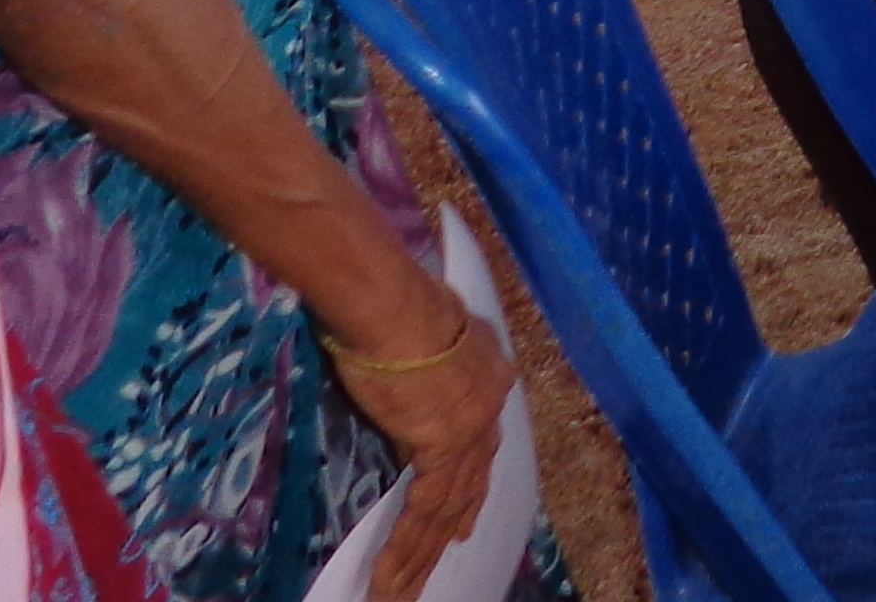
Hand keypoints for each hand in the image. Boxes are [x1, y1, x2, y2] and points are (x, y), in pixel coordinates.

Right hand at [319, 274, 516, 600]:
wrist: (395, 303)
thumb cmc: (400, 303)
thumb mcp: (430, 332)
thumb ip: (433, 362)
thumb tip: (419, 371)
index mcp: (487, 376)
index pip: (480, 447)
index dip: (471, 485)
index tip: (461, 519)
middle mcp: (487, 408)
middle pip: (468, 485)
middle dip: (450, 529)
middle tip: (437, 563)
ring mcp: (468, 431)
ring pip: (445, 508)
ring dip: (419, 555)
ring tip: (399, 592)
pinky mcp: (441, 447)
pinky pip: (421, 512)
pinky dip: (403, 548)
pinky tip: (388, 578)